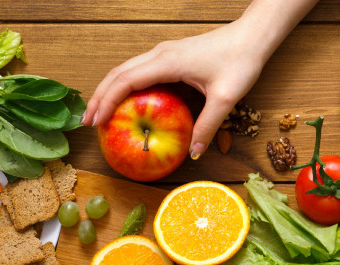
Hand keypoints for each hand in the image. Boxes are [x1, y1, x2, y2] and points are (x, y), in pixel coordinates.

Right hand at [82, 21, 266, 158]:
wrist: (252, 37)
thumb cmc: (240, 62)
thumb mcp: (225, 99)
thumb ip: (207, 126)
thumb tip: (193, 153)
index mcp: (167, 62)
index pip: (125, 81)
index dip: (107, 101)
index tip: (95, 121)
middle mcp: (160, 54)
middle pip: (118, 73)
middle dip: (100, 96)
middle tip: (88, 122)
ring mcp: (164, 52)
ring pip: (126, 69)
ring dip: (110, 89)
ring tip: (99, 112)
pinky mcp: (170, 55)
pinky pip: (139, 70)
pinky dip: (125, 85)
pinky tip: (125, 102)